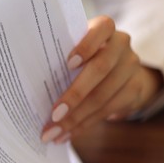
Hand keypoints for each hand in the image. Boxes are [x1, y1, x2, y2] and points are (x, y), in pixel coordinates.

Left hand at [40, 15, 163, 143]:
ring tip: (54, 132)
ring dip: (76, 118)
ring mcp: (131, 67)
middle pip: (101, 69)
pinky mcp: (134, 89)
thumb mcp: (72, 50)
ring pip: (104, 95)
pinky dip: (85, 124)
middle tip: (53, 115)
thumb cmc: (81, 57)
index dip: (87, 45)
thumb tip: (29, 83)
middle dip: (75, 95)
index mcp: (104, 28)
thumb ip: (59, 58)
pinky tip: (67, 134)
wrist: (117, 70)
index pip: (102, 27)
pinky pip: (108, 110)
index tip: (68, 63)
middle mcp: (121, 44)